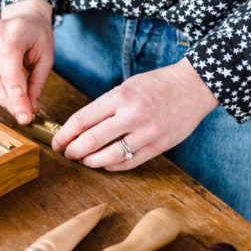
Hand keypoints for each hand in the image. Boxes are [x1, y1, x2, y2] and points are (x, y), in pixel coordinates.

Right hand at [0, 0, 53, 124]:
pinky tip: (9, 98)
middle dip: (11, 101)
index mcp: (14, 32)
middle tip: (24, 117)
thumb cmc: (38, 35)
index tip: (25, 115)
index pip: (10, 67)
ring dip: (4, 99)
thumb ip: (37, 84)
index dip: (16, 94)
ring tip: (19, 109)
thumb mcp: (46, 57)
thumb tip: (31, 109)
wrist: (24, 16)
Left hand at [52, 58, 218, 170]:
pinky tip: (104, 163)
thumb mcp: (127, 86)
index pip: (82, 120)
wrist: (194, 86)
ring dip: (91, 161)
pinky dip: (112, 165)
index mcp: (120, 96)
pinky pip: (130, 163)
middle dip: (74, 150)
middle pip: (92, 140)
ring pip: (110, 156)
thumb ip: (105, 107)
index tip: (57, 142)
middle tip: (67, 154)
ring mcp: (147, 133)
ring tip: (84, 160)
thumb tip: (80, 128)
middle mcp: (132, 115)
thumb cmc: (156, 85)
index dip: (65, 134)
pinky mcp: (159, 146)